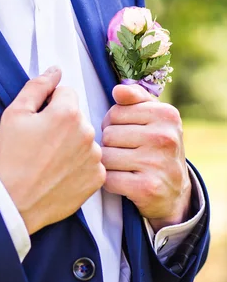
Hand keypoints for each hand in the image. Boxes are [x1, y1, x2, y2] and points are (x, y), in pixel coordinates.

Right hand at [0, 67, 105, 234]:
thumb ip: (37, 86)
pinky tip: (59, 174)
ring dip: (71, 145)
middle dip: (61, 125)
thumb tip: (55, 71)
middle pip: (76, 117)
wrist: (13, 202)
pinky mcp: (96, 179)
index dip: (48, 105)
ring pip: (84, 140)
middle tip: (40, 144)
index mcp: (67, 113)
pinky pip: (90, 163)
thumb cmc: (10, 159)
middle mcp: (87, 133)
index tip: (37, 123)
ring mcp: (94, 157)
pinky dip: (78, 166)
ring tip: (48, 161)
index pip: (66, 93)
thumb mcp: (14, 114)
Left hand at [101, 84, 191, 231]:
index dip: (113, 124)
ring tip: (125, 167)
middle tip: (126, 153)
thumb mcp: (153, 118)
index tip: (126, 134)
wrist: (175, 191)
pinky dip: (110, 182)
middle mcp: (165, 137)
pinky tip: (124, 182)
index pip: (115, 112)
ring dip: (109, 165)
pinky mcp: (147, 188)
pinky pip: (108, 179)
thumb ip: (135, 98)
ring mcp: (157, 163)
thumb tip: (118, 90)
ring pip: (106, 157)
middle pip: (108, 134)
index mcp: (166, 115)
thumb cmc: (157, 147)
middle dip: (110, 145)